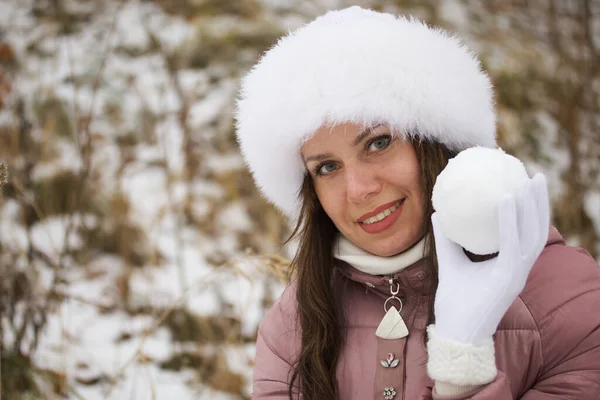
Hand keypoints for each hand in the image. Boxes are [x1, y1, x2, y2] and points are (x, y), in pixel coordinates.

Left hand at [431, 173, 549, 345]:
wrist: (455, 332)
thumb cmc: (455, 301)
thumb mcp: (449, 263)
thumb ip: (447, 239)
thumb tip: (438, 212)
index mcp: (510, 265)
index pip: (525, 231)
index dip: (528, 208)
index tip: (521, 182)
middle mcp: (519, 268)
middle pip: (538, 229)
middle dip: (540, 201)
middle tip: (534, 174)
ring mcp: (517, 273)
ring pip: (534, 233)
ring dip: (534, 205)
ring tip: (529, 180)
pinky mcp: (509, 278)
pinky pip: (513, 244)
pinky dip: (512, 221)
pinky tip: (506, 199)